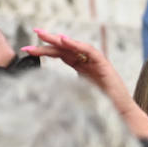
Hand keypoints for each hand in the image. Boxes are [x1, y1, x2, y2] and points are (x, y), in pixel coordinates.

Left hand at [26, 29, 147, 138]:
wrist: (120, 114)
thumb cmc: (101, 107)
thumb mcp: (76, 95)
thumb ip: (64, 89)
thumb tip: (42, 92)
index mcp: (80, 67)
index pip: (59, 54)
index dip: (43, 51)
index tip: (27, 50)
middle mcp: (87, 61)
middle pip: (64, 48)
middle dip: (48, 40)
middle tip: (34, 32)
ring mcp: (95, 62)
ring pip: (74, 46)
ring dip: (58, 39)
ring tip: (44, 35)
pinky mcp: (103, 64)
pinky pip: (89, 51)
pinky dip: (76, 44)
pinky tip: (64, 40)